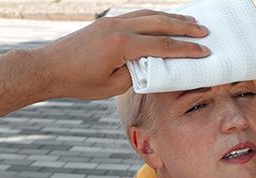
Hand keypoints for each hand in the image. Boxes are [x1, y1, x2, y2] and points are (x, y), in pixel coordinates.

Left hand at [33, 9, 209, 99]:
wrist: (49, 68)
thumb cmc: (79, 82)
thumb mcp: (113, 85)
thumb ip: (137, 72)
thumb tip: (155, 64)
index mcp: (122, 44)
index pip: (163, 45)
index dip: (186, 49)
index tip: (205, 51)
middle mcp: (119, 27)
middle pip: (161, 24)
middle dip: (186, 27)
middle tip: (205, 31)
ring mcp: (112, 21)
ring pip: (150, 14)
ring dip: (173, 18)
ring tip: (192, 21)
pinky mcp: (107, 22)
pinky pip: (138, 15)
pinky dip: (155, 16)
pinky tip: (165, 19)